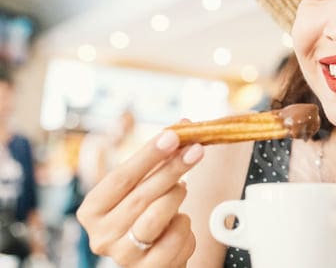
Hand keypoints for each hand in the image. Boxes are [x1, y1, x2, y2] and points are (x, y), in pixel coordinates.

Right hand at [76, 129, 203, 267]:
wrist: (153, 257)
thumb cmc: (143, 215)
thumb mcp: (138, 189)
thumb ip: (155, 161)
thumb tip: (182, 128)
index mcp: (92, 211)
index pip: (121, 177)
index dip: (148, 155)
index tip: (173, 136)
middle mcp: (102, 236)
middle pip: (141, 195)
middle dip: (173, 168)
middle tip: (196, 149)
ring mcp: (124, 256)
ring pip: (158, 216)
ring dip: (177, 196)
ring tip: (181, 189)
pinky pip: (176, 237)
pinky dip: (185, 225)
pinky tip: (179, 221)